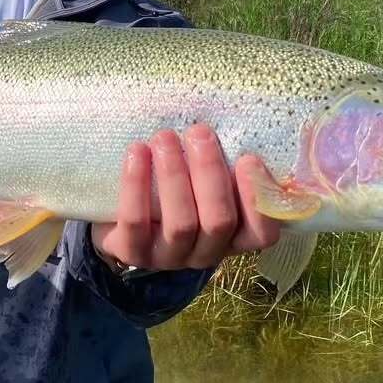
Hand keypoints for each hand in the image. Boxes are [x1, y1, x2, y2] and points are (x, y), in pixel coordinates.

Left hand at [92, 123, 280, 270]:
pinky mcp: (132, 251)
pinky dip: (137, 183)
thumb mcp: (202, 179)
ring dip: (175, 175)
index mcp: (232, 236)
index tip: (248, 158)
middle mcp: (205, 252)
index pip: (262, 233)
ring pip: (182, 223)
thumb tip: (234, 126)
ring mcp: (168, 257)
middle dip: (210, 173)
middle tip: (199, 132)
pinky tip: (137, 151)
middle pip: (219, 222)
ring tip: (166, 137)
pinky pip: (136, 221)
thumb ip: (220, 164)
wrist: (120, 215)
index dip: (258, 199)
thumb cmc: (173, 187)